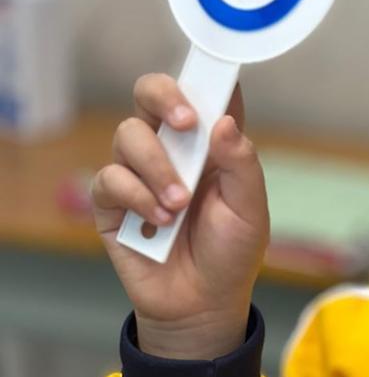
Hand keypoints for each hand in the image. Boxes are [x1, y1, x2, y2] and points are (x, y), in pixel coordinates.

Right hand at [91, 74, 269, 359]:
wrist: (202, 305)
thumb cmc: (231, 254)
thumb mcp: (250, 211)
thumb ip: (242, 165)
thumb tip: (225, 122)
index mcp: (210, 144)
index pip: (203, 95)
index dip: (206, 77)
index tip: (215, 72)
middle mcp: (172, 149)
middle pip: (150, 93)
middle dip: (164, 97)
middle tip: (185, 123)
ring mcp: (139, 172)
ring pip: (129, 134)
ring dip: (157, 167)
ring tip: (179, 205)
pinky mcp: (111, 202)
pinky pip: (110, 178)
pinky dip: (137, 197)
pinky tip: (160, 221)